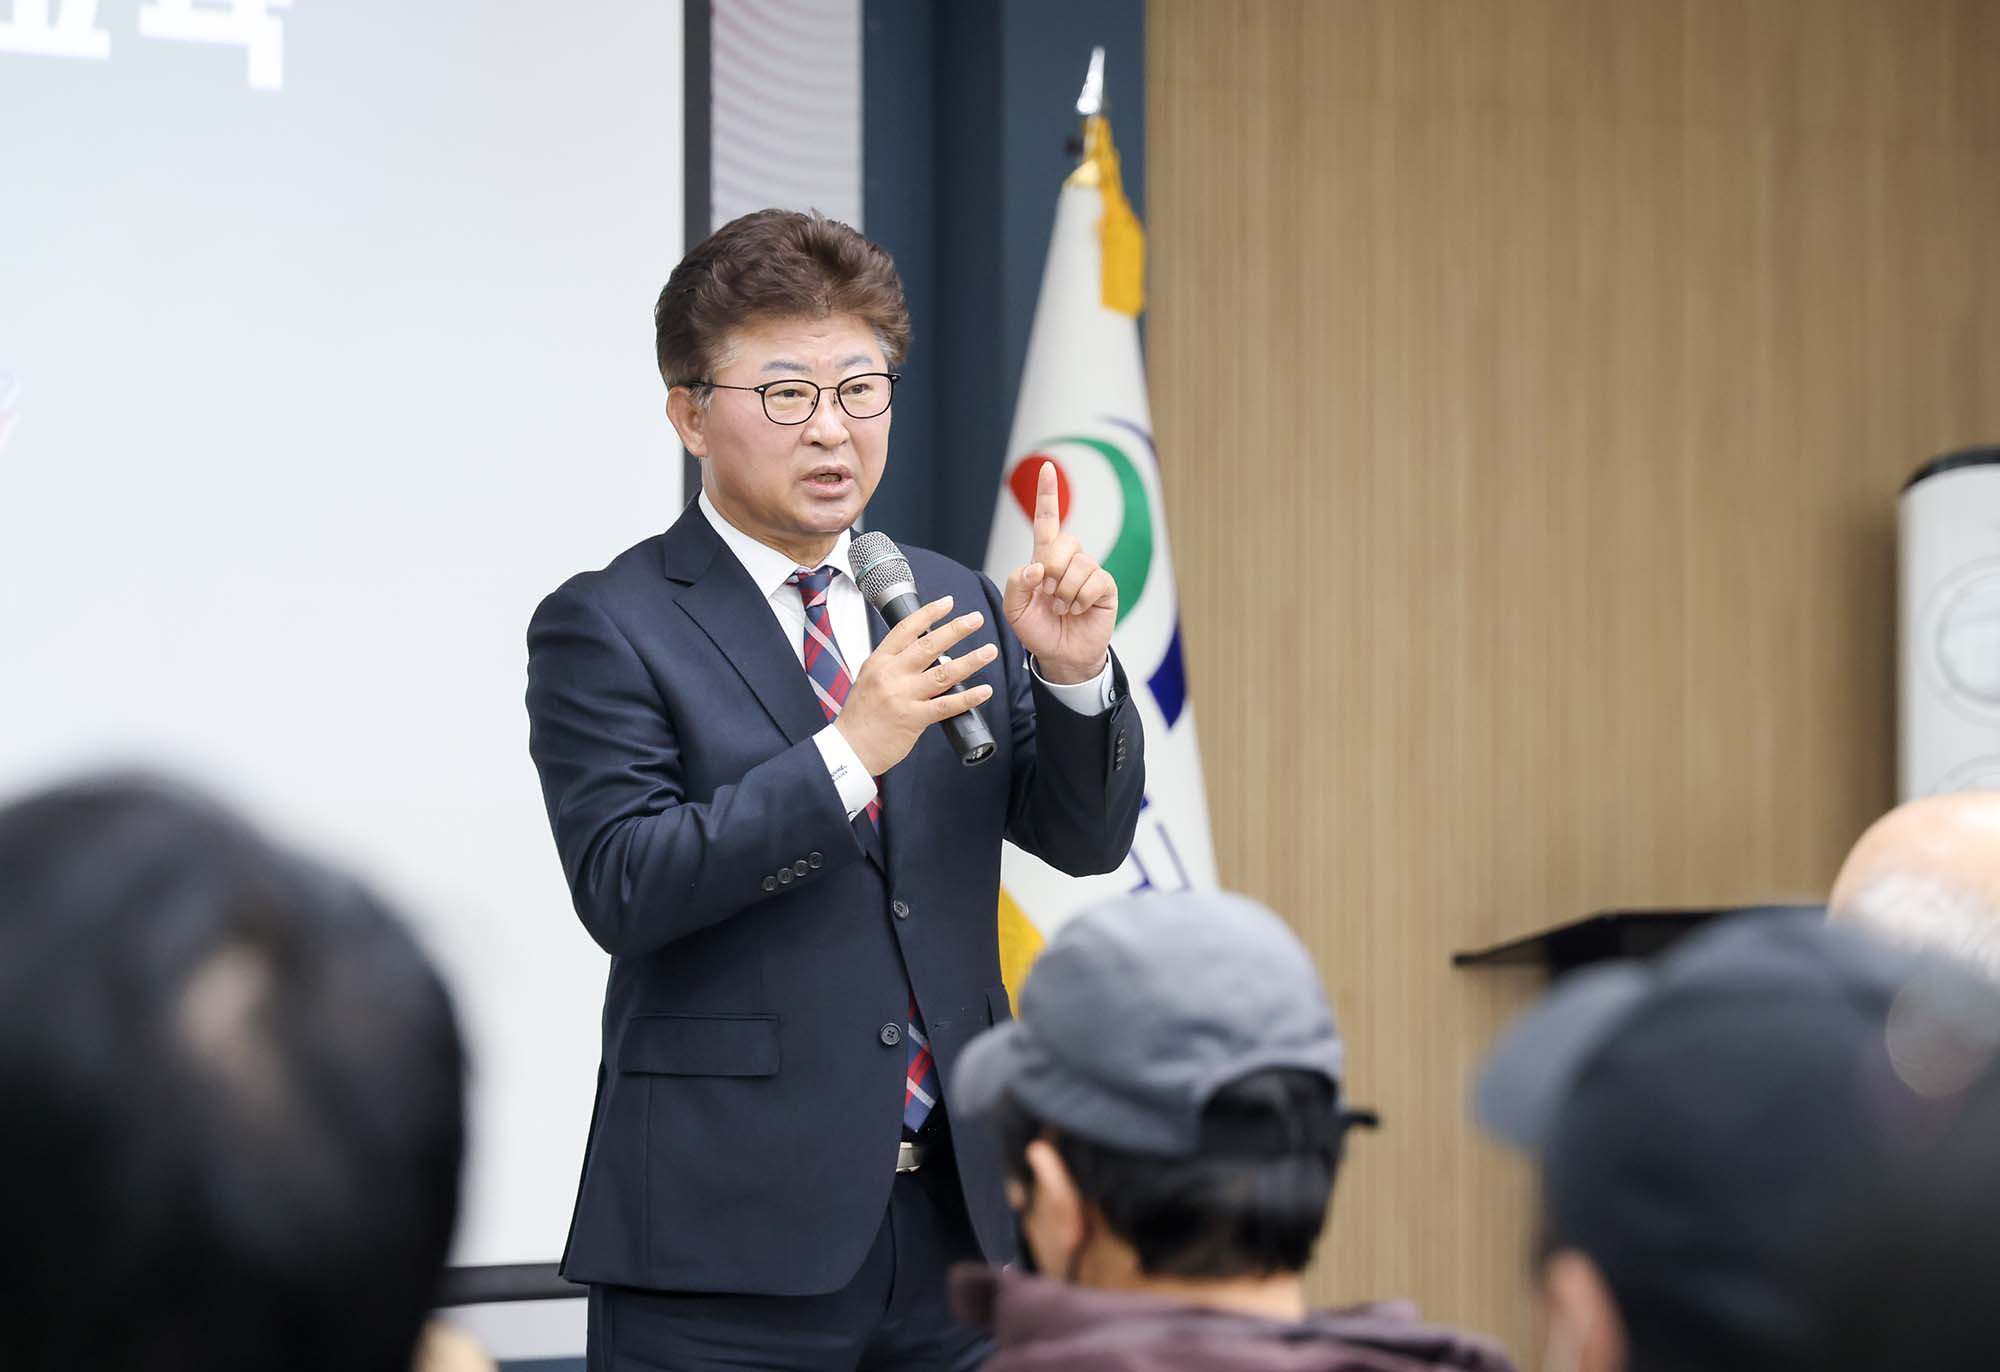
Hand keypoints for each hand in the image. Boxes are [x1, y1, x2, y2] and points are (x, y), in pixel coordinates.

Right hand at [834, 596, 998, 775]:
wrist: (849, 747)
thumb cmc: (861, 716)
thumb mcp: (870, 679)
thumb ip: (896, 666)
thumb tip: (932, 656)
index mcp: (880, 662)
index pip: (906, 629)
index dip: (929, 613)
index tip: (947, 603)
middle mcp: (891, 675)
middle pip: (929, 646)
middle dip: (956, 629)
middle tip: (976, 619)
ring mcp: (903, 696)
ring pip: (943, 673)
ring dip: (970, 660)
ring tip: (989, 651)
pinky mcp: (913, 718)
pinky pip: (947, 705)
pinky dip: (968, 697)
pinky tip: (984, 691)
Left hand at [1001, 459, 1115, 682]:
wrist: (1060, 656)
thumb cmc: (1037, 630)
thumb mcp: (1015, 609)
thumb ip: (1017, 583)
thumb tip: (1039, 566)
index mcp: (1044, 559)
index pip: (1046, 520)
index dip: (1047, 494)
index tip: (1047, 468)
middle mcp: (1069, 560)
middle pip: (1065, 541)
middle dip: (1052, 569)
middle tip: (1048, 594)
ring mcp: (1089, 573)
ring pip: (1080, 563)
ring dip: (1065, 591)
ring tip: (1062, 607)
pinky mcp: (1105, 588)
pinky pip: (1095, 580)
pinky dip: (1081, 598)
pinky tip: (1078, 610)